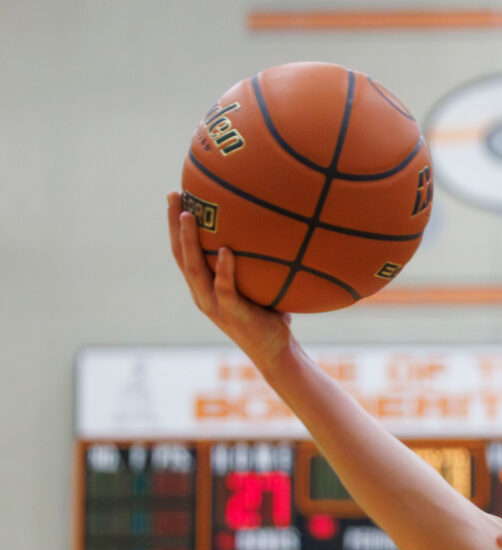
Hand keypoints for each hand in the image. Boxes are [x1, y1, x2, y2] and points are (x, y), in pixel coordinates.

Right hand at [165, 191, 293, 370]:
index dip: (176, 225)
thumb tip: (274, 226)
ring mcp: (214, 305)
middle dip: (175, 224)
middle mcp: (202, 293)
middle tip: (174, 195)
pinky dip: (224, 269)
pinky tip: (225, 251)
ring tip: (190, 216)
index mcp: (204, 286)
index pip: (183, 251)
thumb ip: (257, 261)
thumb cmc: (270, 315)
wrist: (276, 351)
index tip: (176, 197)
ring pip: (194, 268)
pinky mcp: (232, 313)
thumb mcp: (258, 284)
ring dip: (190, 241)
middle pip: (180, 254)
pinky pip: (225, 288)